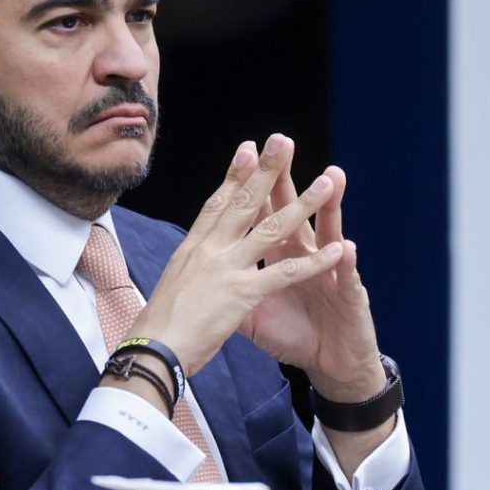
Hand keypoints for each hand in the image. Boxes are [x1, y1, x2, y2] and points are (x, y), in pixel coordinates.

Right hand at [126, 134, 345, 377]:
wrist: (153, 348)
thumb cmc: (160, 323)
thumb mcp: (173, 282)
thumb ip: (192, 264)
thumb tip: (196, 254)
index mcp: (193, 247)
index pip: (217, 202)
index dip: (234, 174)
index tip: (248, 147)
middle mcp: (211, 249)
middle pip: (244, 202)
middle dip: (266, 169)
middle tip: (282, 141)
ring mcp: (227, 268)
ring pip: (272, 229)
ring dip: (303, 205)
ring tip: (326, 182)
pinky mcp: (243, 293)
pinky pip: (285, 274)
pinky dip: (313, 263)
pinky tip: (336, 251)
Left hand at [238, 142, 384, 403]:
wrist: (331, 363)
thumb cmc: (295, 334)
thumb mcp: (253, 313)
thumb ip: (231, 288)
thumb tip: (199, 277)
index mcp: (279, 254)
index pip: (264, 213)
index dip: (253, 186)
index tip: (244, 152)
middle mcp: (305, 254)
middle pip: (293, 210)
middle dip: (287, 179)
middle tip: (283, 142)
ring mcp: (330, 271)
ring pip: (329, 232)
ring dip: (329, 206)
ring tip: (331, 177)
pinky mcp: (349, 296)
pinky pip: (346, 278)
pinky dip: (344, 264)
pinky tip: (345, 247)